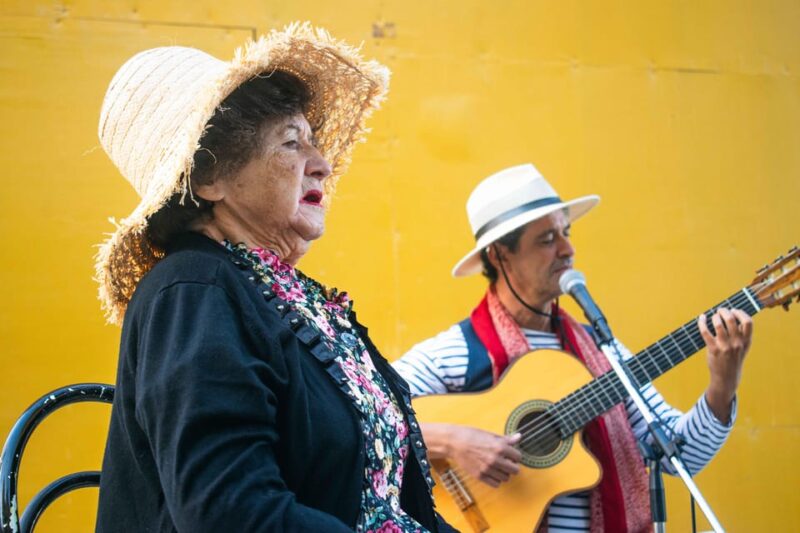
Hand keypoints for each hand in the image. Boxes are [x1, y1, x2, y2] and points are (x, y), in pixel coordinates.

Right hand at [447, 426, 521, 487]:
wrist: (454, 442)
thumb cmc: (471, 435)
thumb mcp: (490, 434)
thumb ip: (506, 439)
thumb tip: (519, 437)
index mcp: (499, 447)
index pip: (518, 457)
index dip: (515, 455)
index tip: (510, 455)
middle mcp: (495, 459)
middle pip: (515, 470)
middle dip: (512, 466)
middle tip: (506, 462)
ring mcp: (487, 469)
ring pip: (506, 478)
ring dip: (504, 473)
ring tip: (497, 467)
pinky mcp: (480, 476)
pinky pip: (496, 484)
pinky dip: (496, 480)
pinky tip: (491, 472)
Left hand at [697, 308, 752, 423]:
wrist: (726, 378)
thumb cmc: (733, 360)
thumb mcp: (743, 348)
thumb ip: (741, 334)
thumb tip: (733, 315)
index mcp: (746, 341)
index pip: (748, 322)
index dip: (740, 313)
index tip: (733, 310)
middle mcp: (737, 343)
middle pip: (731, 319)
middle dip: (724, 311)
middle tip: (720, 311)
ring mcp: (725, 346)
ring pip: (719, 324)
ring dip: (714, 317)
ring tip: (713, 316)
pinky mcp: (713, 349)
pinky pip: (706, 332)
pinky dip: (702, 322)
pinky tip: (701, 318)